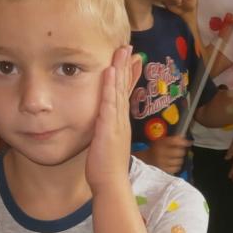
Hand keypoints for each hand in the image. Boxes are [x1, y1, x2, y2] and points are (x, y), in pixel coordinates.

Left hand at [87, 45, 141, 191]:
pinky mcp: (109, 129)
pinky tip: (110, 71)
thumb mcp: (107, 149)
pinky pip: (110, 103)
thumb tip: (103, 131)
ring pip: (119, 92)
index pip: (124, 96)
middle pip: (125, 89)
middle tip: (128, 47)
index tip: (129, 61)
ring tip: (121, 50)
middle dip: (127, 67)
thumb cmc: (106, 172)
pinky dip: (110, 86)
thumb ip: (105, 136)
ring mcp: (117, 124)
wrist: (111, 186)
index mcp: (121, 125)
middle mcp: (122, 122)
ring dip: (120, 69)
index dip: (127, 78)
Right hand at [135, 136, 192, 174]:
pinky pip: (176, 168)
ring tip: (175, 158)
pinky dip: (176, 166)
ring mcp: (162, 163)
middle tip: (179, 151)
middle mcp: (161, 153)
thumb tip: (185, 139)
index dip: (183, 142)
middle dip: (181, 151)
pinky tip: (173, 164)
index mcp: (160, 143)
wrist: (145, 160)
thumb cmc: (156, 150)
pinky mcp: (164, 170)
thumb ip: (173, 139)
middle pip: (179, 152)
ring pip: (179, 161)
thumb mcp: (162, 141)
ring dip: (179, 159)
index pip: (175, 141)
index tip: (187, 142)